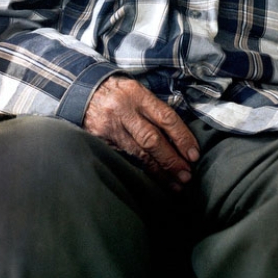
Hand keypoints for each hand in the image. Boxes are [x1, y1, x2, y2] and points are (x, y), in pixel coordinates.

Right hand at [83, 75, 199, 189]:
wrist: (83, 92)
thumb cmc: (119, 93)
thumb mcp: (138, 92)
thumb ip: (156, 110)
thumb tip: (181, 135)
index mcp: (137, 95)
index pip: (166, 118)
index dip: (182, 138)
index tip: (194, 155)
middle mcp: (124, 111)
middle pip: (152, 140)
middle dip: (171, 160)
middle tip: (186, 176)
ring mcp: (110, 128)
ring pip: (138, 154)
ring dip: (158, 172)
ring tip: (174, 185)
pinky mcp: (99, 142)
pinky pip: (122, 159)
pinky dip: (139, 171)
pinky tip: (151, 182)